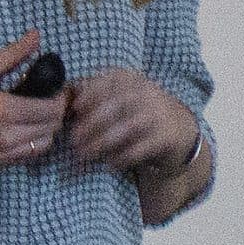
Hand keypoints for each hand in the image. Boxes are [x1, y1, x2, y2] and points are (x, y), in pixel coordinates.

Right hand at [0, 34, 66, 171]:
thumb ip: (13, 53)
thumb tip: (37, 35)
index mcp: (5, 111)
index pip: (52, 110)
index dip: (60, 98)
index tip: (55, 87)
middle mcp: (7, 136)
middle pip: (52, 129)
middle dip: (56, 112)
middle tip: (48, 97)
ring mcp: (1, 153)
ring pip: (43, 145)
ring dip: (47, 129)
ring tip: (36, 113)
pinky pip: (26, 155)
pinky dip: (32, 142)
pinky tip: (22, 127)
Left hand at [62, 67, 199, 175]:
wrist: (179, 130)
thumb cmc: (137, 113)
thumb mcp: (120, 97)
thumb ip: (96, 95)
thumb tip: (65, 95)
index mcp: (133, 79)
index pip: (111, 80)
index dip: (91, 93)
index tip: (75, 108)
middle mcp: (148, 93)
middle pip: (117, 104)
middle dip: (92, 122)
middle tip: (74, 139)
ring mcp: (159, 114)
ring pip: (128, 126)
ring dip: (103, 141)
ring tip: (86, 154)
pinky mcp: (166, 137)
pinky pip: (142, 147)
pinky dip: (123, 157)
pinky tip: (110, 165)